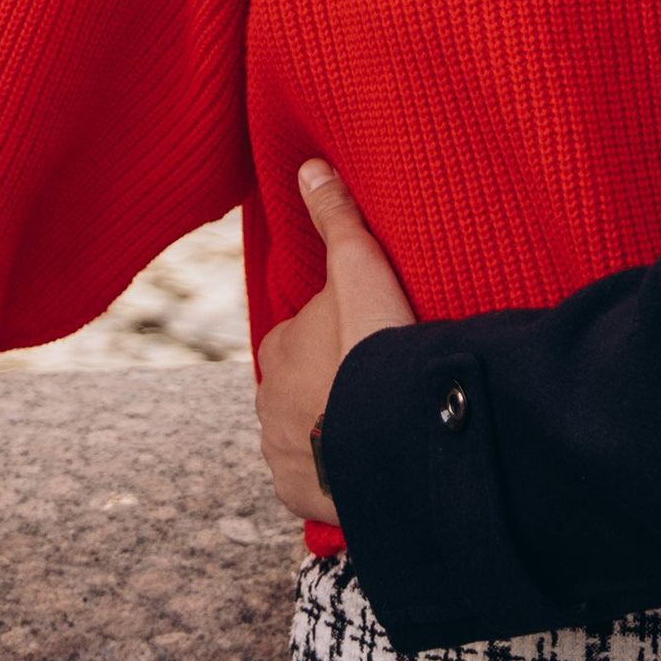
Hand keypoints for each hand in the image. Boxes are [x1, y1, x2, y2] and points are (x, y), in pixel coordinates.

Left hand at [255, 160, 417, 523]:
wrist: (393, 440)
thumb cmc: (377, 349)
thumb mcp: (362, 269)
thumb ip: (338, 217)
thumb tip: (309, 166)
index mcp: (278, 345)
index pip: (304, 334)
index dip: (341, 335)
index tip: (375, 340)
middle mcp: (267, 401)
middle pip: (303, 384)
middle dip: (332, 383)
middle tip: (383, 382)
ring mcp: (280, 451)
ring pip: (307, 431)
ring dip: (334, 428)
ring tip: (382, 425)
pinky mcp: (297, 494)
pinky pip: (313, 480)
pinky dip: (334, 473)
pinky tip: (367, 464)